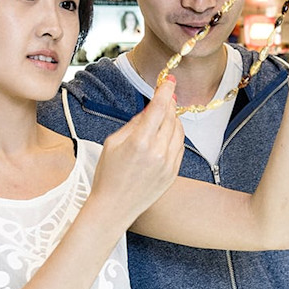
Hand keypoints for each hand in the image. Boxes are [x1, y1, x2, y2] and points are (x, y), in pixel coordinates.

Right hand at [93, 78, 184, 221]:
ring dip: (174, 119)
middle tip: (166, 96)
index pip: (159, 109)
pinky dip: (176, 136)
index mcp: (139, 142)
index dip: (165, 92)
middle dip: (169, 104)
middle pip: (171, 118)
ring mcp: (168, 164)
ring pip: (179, 131)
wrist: (114, 207)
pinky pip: (180, 147)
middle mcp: (157, 152)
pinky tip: (167, 134)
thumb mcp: (113, 143)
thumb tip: (150, 109)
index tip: (170, 81)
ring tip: (165, 115)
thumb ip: (134, 124)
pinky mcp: (173, 173)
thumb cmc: (108, 174)